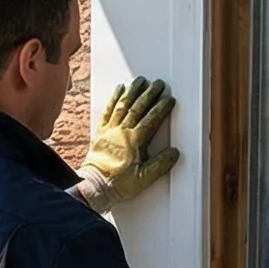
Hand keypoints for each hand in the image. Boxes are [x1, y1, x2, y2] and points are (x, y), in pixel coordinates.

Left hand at [80, 77, 177, 208]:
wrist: (94, 187)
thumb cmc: (118, 184)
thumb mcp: (144, 178)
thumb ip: (161, 164)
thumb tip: (174, 152)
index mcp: (134, 141)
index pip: (151, 120)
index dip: (161, 108)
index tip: (169, 99)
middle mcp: (121, 132)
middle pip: (138, 108)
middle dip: (149, 94)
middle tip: (158, 84)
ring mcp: (110, 130)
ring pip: (123, 105)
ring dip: (133, 92)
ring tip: (140, 81)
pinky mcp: (100, 132)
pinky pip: (107, 111)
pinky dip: (113, 99)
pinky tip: (118, 91)